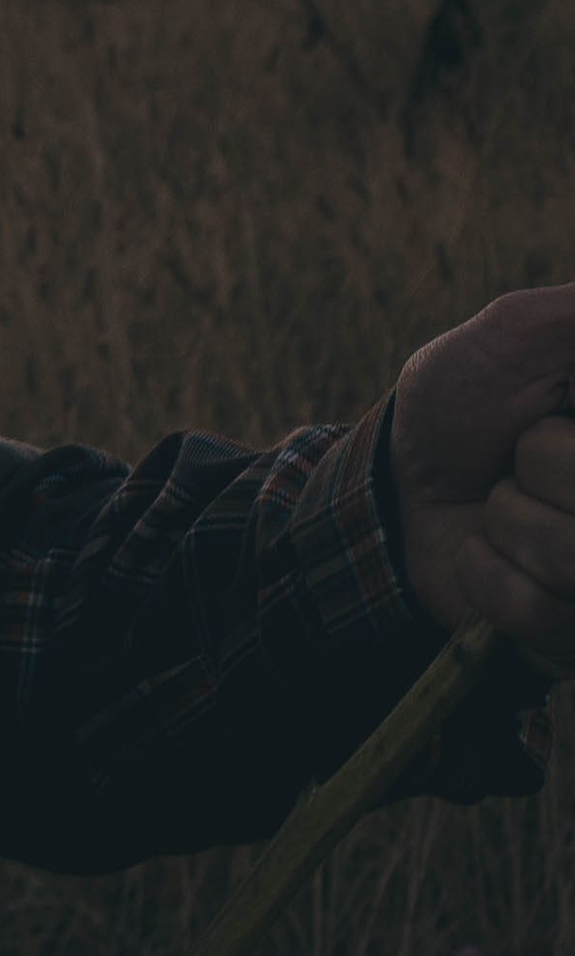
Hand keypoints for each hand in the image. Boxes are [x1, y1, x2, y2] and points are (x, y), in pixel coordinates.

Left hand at [389, 285, 574, 670]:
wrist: (399, 492)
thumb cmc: (462, 404)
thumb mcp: (515, 335)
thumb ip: (573, 316)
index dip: (562, 443)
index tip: (535, 422)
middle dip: (540, 461)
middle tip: (520, 455)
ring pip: (573, 554)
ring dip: (509, 518)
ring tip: (502, 504)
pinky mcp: (573, 639)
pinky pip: (535, 607)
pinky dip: (485, 571)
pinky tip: (484, 554)